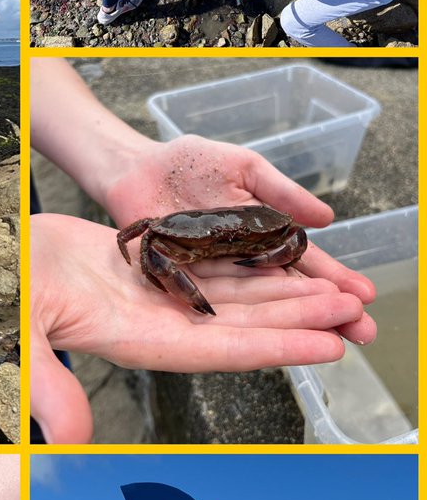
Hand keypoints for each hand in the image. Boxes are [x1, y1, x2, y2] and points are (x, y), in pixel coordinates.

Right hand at [30, 212, 368, 442]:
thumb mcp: (19, 338)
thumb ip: (47, 388)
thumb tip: (71, 443)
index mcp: (129, 338)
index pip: (216, 349)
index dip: (274, 347)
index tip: (327, 344)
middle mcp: (148, 319)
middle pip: (237, 323)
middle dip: (297, 317)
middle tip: (355, 309)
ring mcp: (144, 291)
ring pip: (228, 293)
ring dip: (279, 291)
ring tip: (334, 287)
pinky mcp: (136, 264)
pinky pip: (200, 264)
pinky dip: (241, 260)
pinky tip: (275, 255)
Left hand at [102, 132, 376, 340]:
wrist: (134, 167)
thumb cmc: (189, 162)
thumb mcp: (243, 168)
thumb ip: (279, 191)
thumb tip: (326, 217)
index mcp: (262, 231)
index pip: (304, 259)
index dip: (334, 277)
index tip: (364, 295)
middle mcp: (241, 258)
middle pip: (286, 289)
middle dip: (322, 309)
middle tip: (360, 330)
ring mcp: (211, 271)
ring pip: (254, 302)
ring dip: (286, 320)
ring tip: (323, 337)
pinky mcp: (178, 276)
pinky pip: (207, 298)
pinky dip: (230, 317)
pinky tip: (256, 334)